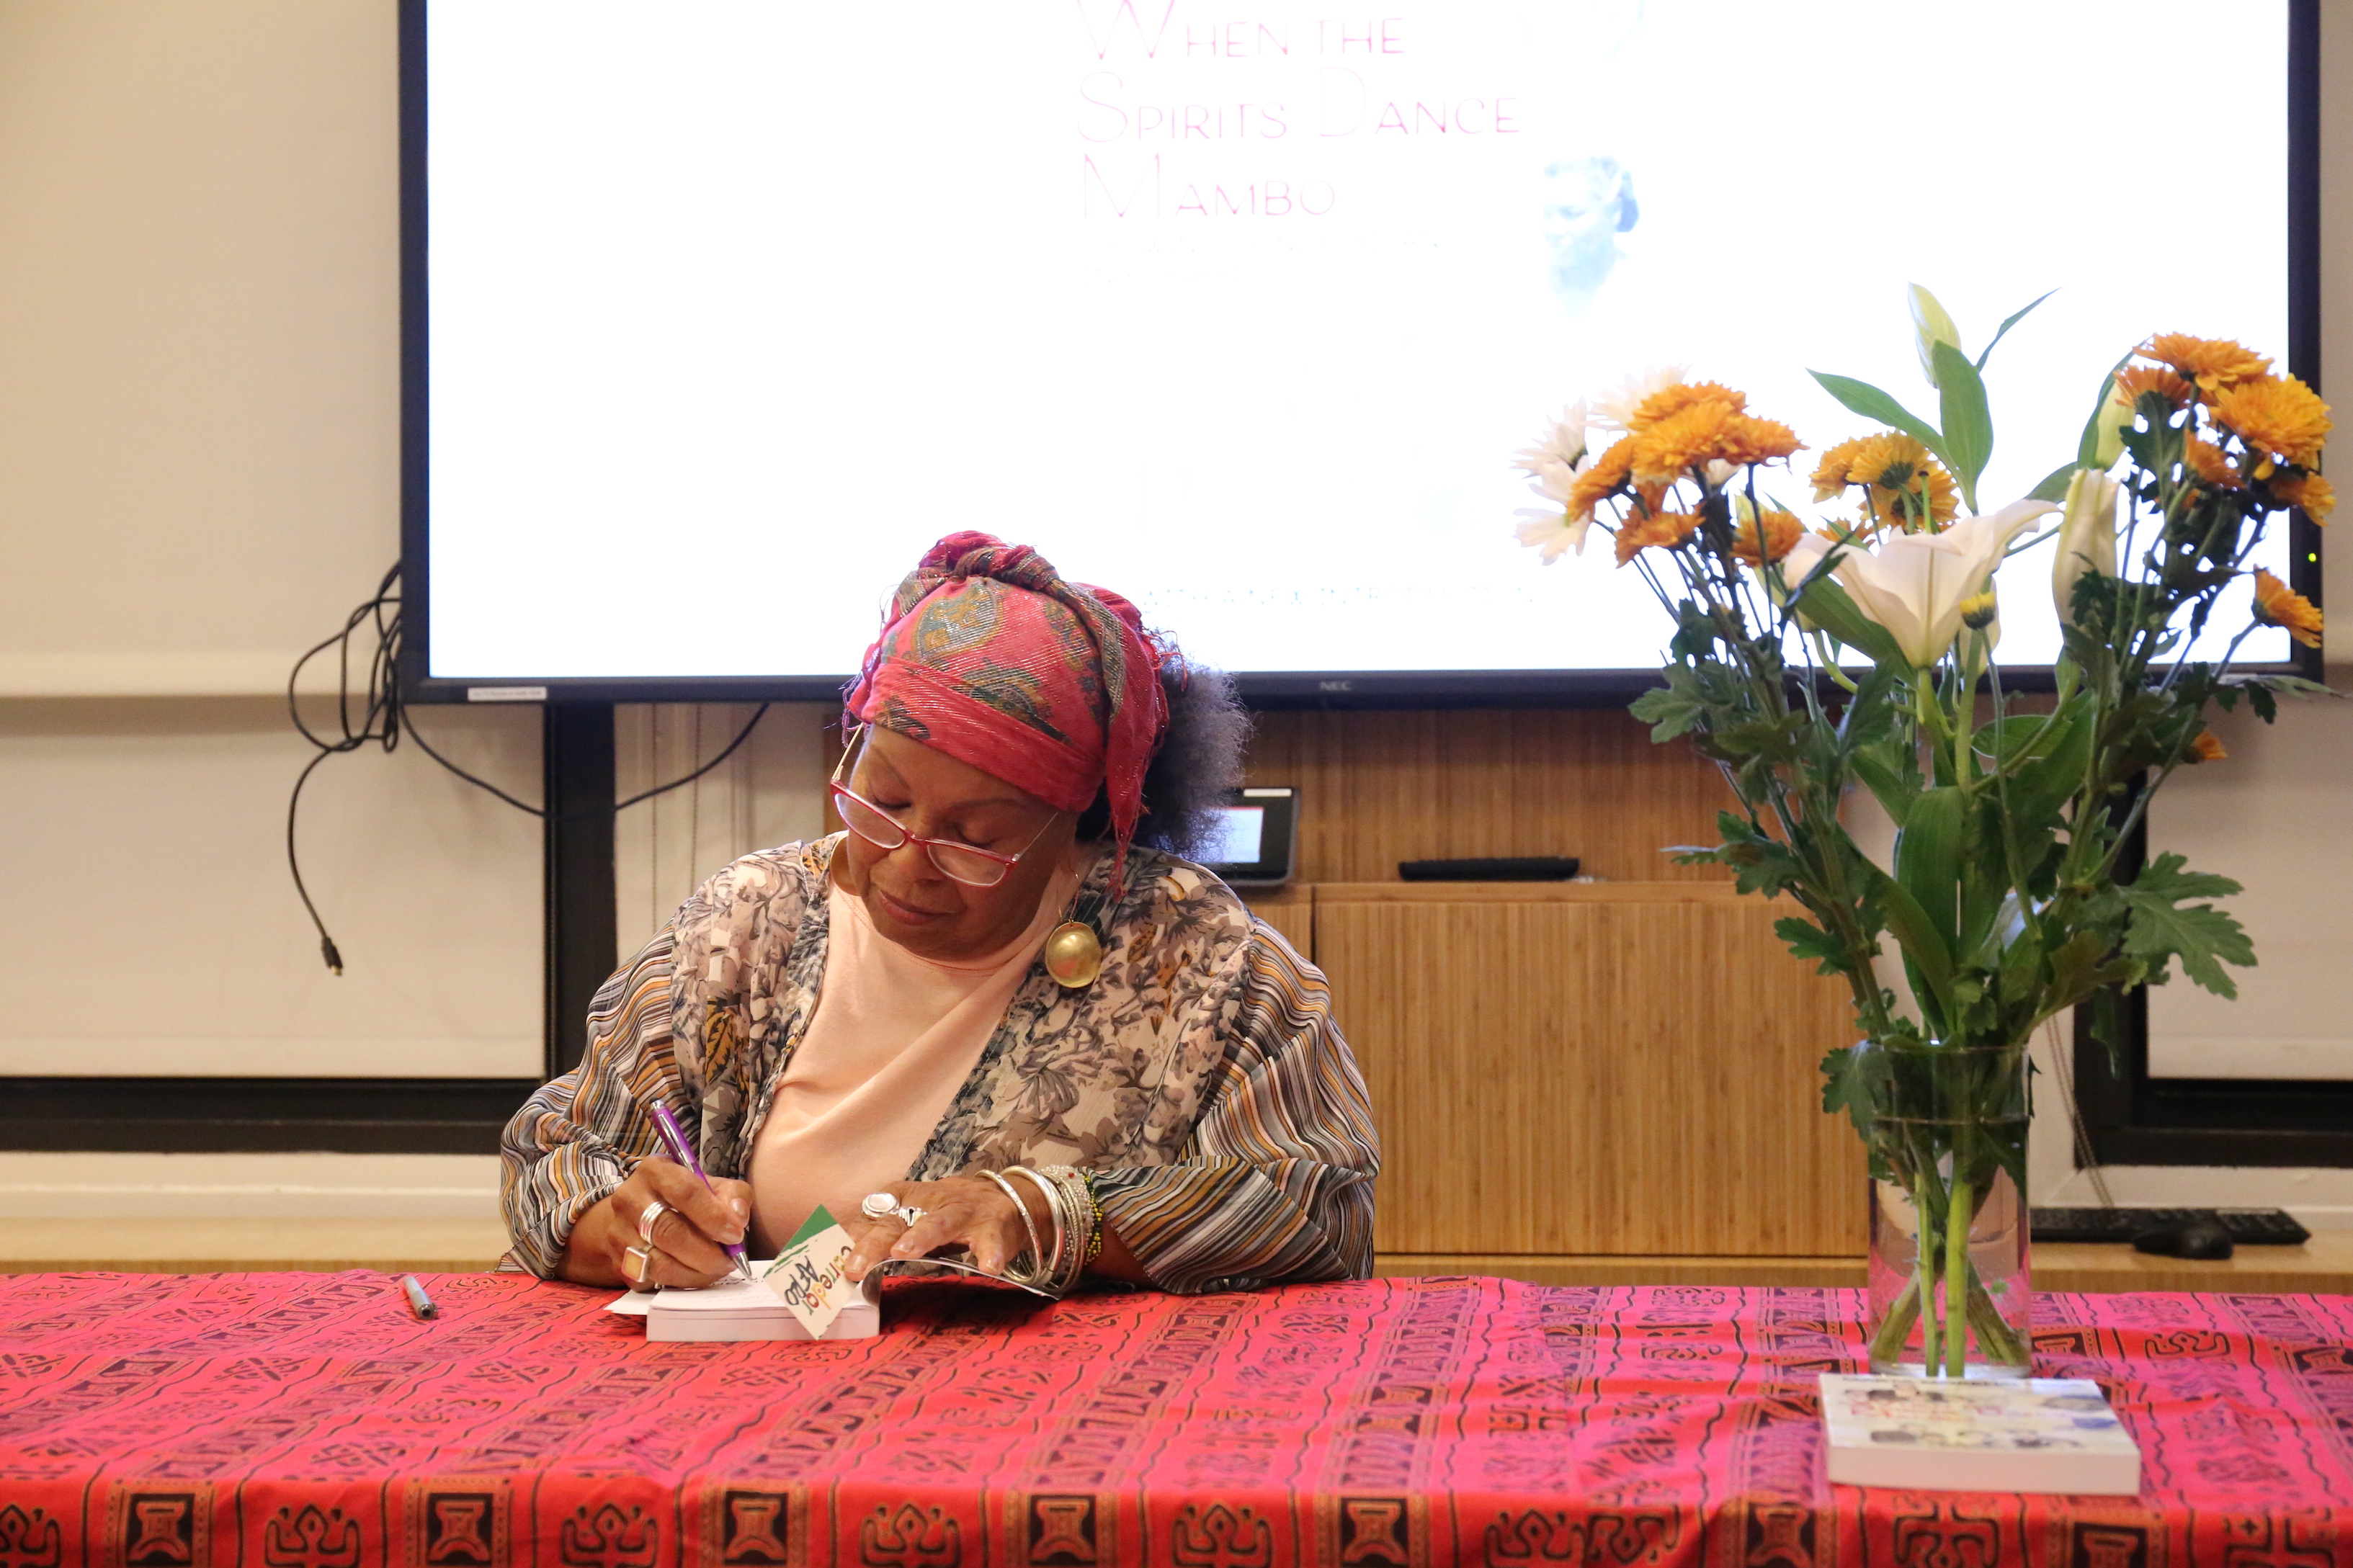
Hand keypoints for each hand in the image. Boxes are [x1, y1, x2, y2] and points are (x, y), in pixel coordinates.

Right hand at [559, 1156, 751, 1288]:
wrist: (637, 1214)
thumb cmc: (683, 1198)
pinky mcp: (617, 1262)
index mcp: (655, 1171)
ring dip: (695, 1273)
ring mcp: (618, 1232)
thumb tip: (737, 1218)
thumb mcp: (711, 1184)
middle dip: (706, 1252)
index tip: (735, 1234)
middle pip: (669, 1232)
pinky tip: (694, 1275)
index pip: (685, 1192)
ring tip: (716, 1269)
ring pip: (659, 1263)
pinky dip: (678, 1283)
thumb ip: (733, 1194)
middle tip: (729, 1261)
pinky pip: (651, 1281)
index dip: (713, 1216)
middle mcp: (630, 1199)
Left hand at [842, 1175, 1043, 1282]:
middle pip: (895, 1221)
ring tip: (905, 1252)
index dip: (848, 1240)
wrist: (1004, 1198)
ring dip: (921, 1236)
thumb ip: (879, 1236)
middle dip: (873, 1244)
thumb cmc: (946, 1215)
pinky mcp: (992, 1223)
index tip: (828, 1262)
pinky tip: (988, 1267)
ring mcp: (961, 1211)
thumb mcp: (910, 1219)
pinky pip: (989, 1239)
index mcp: (902, 1200)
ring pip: (938, 1221)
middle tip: (854, 1268)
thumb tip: (838, 1264)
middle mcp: (928, 1202)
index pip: (869, 1220)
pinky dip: (989, 1251)